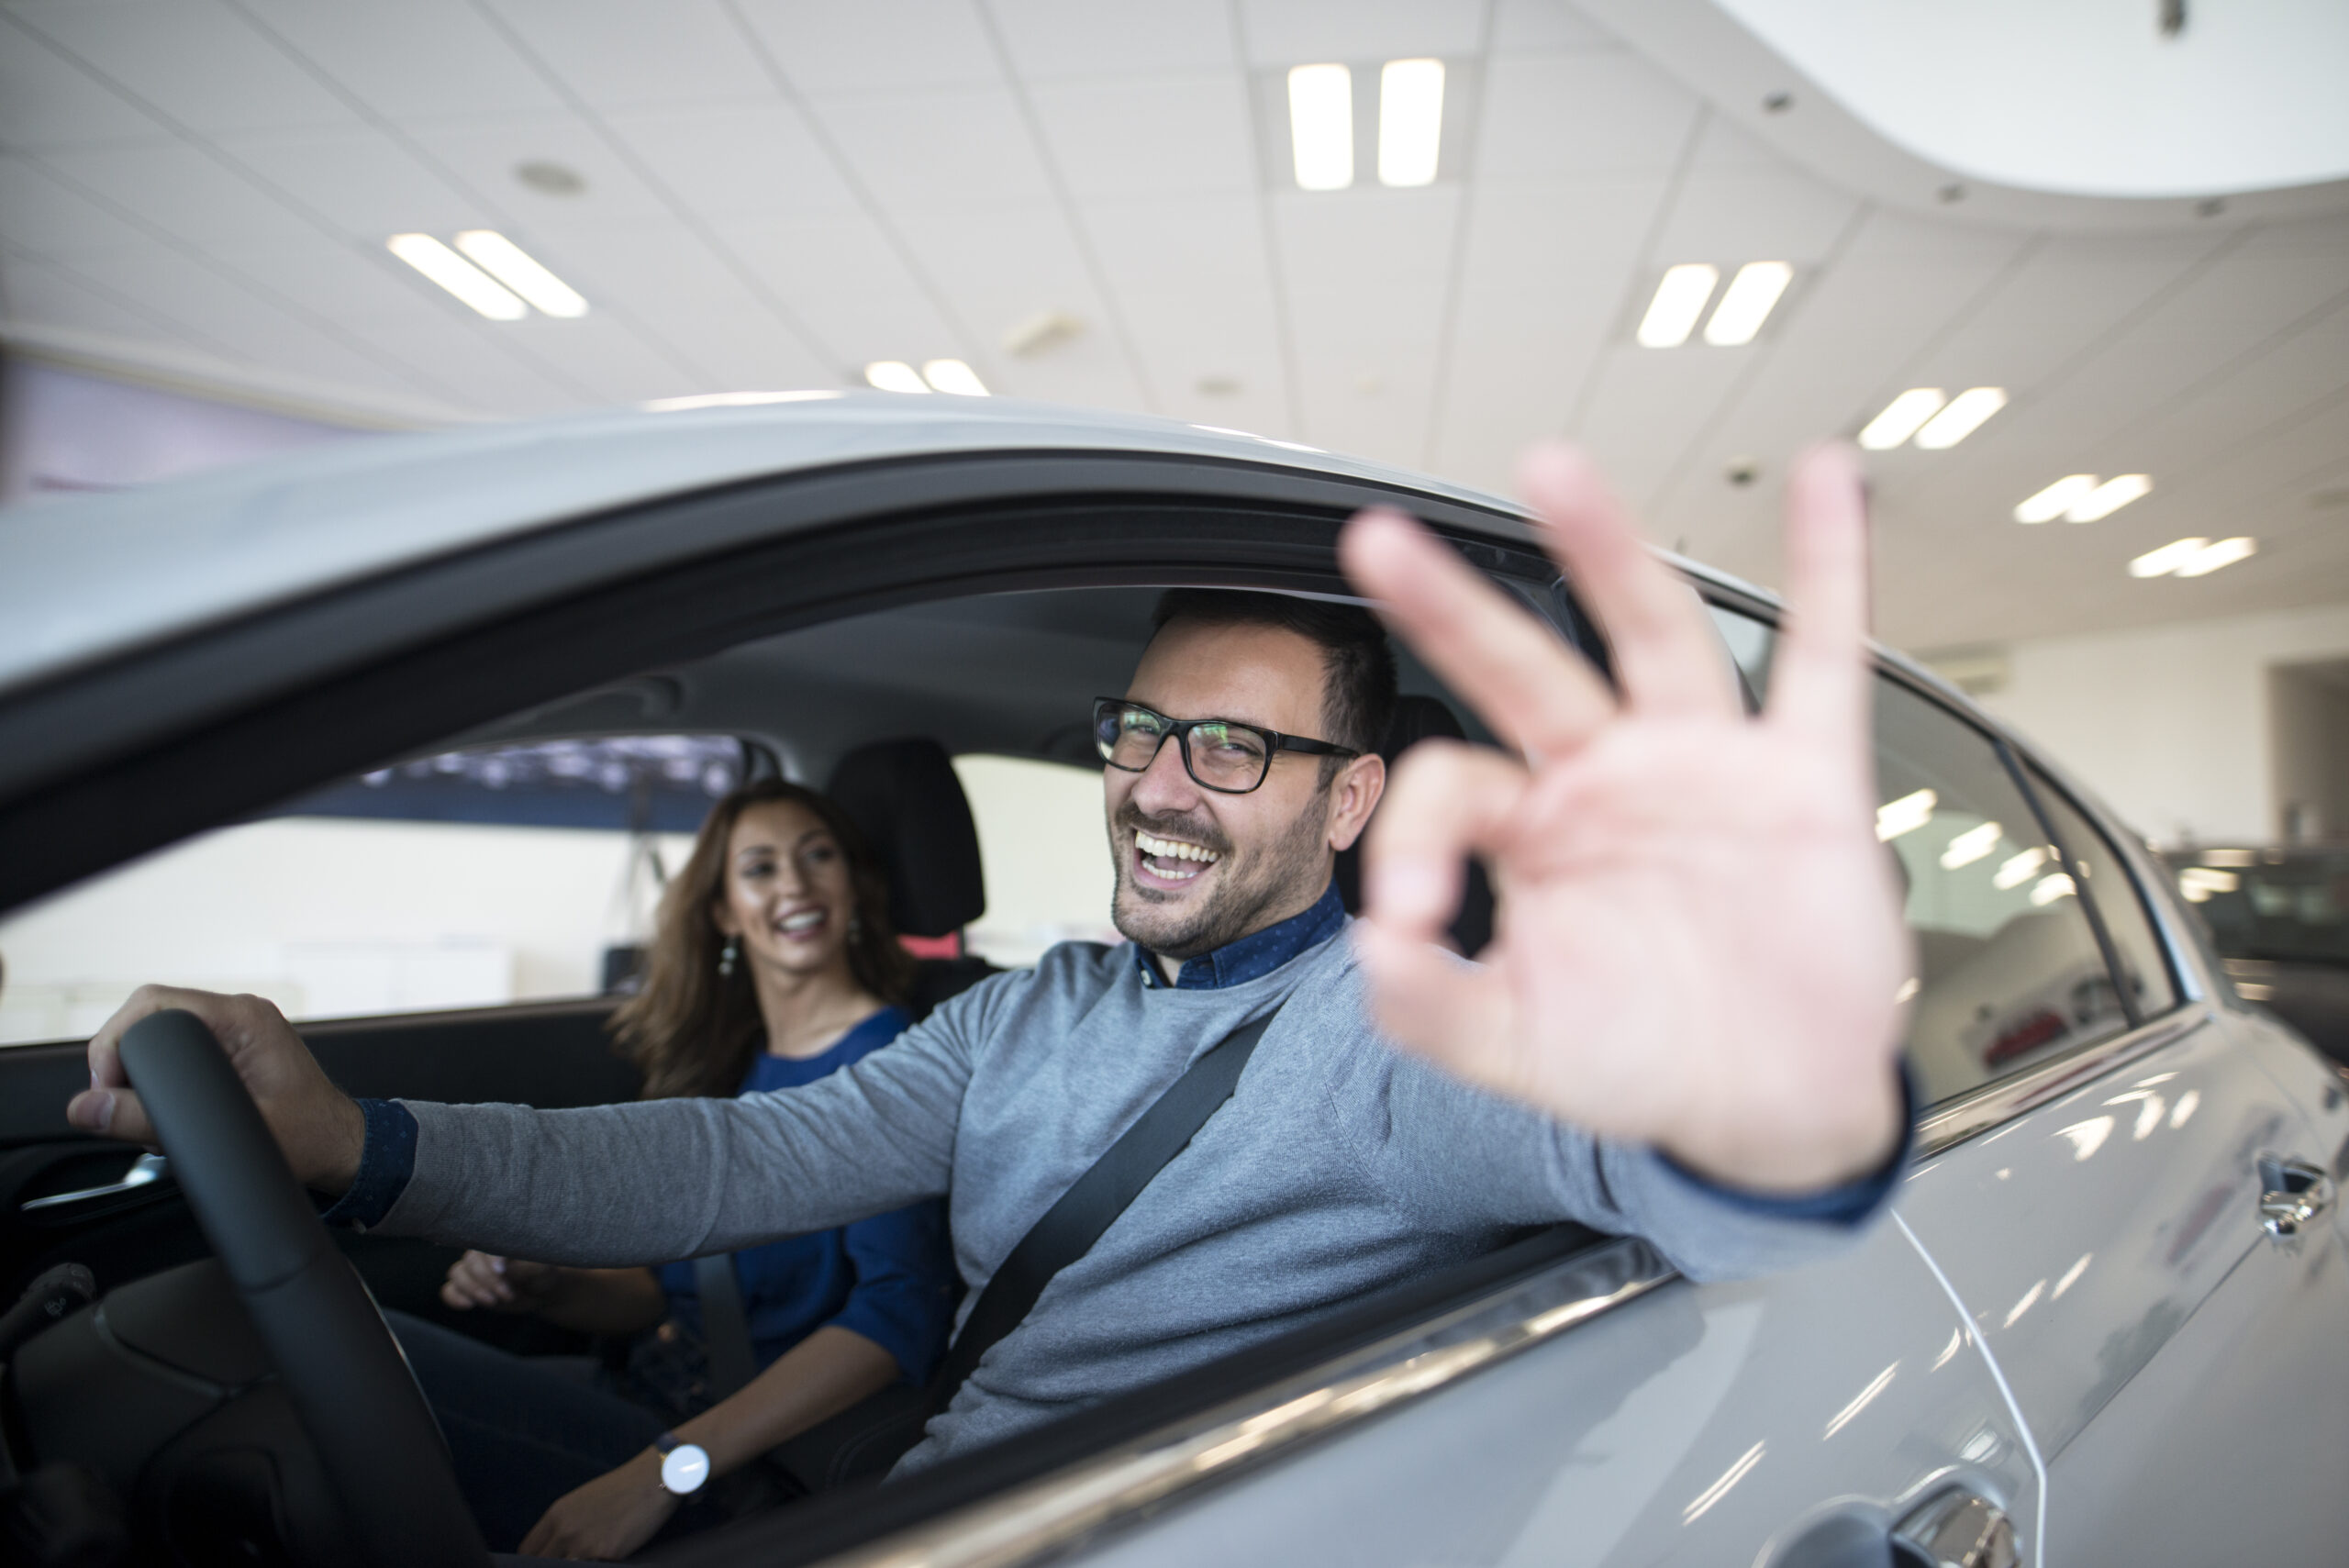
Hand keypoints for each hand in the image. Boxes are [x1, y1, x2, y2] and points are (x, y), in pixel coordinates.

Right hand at [66, 987, 366, 1192]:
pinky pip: (179, 1051)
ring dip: (141, 1075)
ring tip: (151, 1117)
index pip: (153, 1004)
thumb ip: (151, 1121)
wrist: (342, 1149)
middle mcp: (238, 1015)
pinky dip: (161, 1081)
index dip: (117, 1043)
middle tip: (121, 1108)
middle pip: (149, 1016)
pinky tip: (167, 1114)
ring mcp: (235, 1031)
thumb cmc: (306, 1139)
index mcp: (243, 1019)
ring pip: (160, 1036)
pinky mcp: (232, 1051)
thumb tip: (87, 1108)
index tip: (108, 1088)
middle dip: (123, 1062)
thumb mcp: (222, 1132)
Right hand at [440, 1250, 558, 1313]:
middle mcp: (482, 1252)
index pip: (486, 1245)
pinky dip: (454, 1297)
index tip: (502, 1271)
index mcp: (499, 1240)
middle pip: (470, 1262)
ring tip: (493, 1301)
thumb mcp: (542, 1267)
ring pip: (456, 1273)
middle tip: (508, 1294)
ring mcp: (472, 1270)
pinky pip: (448, 1290)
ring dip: (472, 1290)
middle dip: (487, 1281)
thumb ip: (525, 1262)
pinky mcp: (466, 1288)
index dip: (490, 1259)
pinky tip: (469, 1305)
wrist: (540, 1291)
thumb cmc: (542, 1273)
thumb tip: (504, 1263)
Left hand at [518, 1450, 678, 1560]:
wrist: (656, 1478)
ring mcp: (583, 1543)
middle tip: (571, 1560)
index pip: (527, 1550)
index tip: (547, 1562)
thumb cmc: (625, 1488)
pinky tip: (607, 1558)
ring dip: (574, 1565)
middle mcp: (565, 1529)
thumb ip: (567, 1522)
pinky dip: (595, 1567)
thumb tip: (560, 1547)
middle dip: (552, 1565)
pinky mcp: (605, 1553)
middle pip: (541, 1563)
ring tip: (589, 1559)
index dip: (534, 1561)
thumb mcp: (586, 1500)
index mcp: (557, 1513)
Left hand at [1338, 442, 1908, 1192]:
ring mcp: (1704, 762)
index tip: (1414, 920)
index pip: (1453, 783)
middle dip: (1454, 604)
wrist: (1769, 1103)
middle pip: (1522, 664)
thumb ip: (1434, 1007)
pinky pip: (1825, 656)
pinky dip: (1832, 568)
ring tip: (1553, 469)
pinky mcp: (1805, 776)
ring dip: (1606, 550)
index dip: (1415, 839)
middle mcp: (1608, 772)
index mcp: (1532, 826)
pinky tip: (1823, 482)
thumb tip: (1372, 955)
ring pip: (1650, 633)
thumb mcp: (1518, 1046)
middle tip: (1379, 538)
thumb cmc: (1643, 1060)